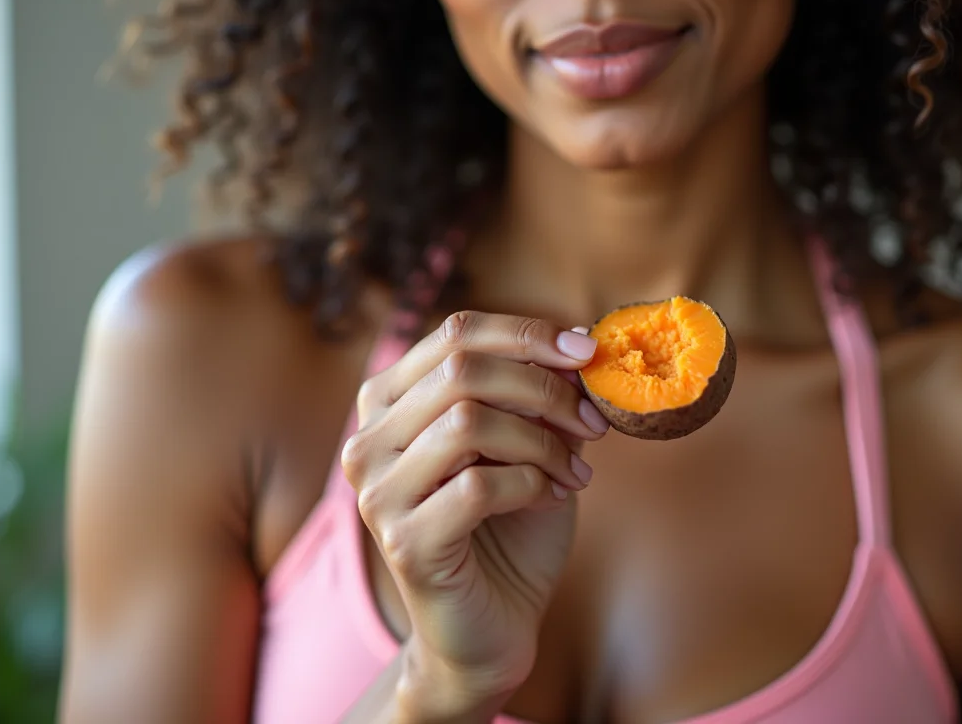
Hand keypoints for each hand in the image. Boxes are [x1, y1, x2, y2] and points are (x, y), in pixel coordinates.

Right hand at [342, 311, 607, 706]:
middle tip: (593, 421)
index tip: (588, 351)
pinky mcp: (402, 542)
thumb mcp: (528, 445)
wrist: (493, 629)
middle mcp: (368, 440)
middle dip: (543, 388)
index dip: (527, 333)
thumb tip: (580, 346)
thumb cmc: (510, 529)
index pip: (455, 333)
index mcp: (389, 403)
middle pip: (462, 370)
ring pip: (469, 422)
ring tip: (575, 469)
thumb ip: (538, 397)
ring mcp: (377, 492)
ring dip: (542, 440)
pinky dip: (533, 483)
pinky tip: (553, 496)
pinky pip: (479, 485)